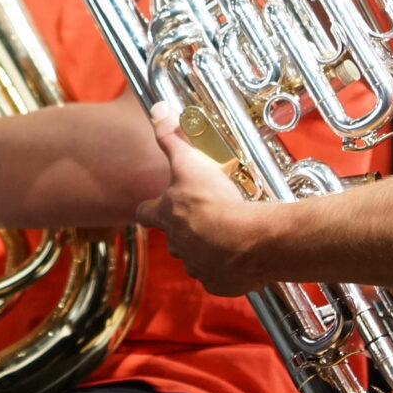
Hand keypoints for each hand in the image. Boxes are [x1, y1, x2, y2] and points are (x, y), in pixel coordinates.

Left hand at [138, 101, 277, 295]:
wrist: (247, 240)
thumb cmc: (214, 201)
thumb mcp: (189, 163)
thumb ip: (171, 138)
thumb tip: (157, 109)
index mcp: (166, 216)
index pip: (144, 212)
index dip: (149, 207)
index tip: (154, 205)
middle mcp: (177, 244)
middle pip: (173, 238)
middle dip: (185, 230)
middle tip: (205, 218)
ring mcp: (197, 266)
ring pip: (197, 258)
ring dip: (208, 249)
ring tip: (229, 235)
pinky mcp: (219, 283)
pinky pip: (220, 276)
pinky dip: (228, 268)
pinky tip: (242, 255)